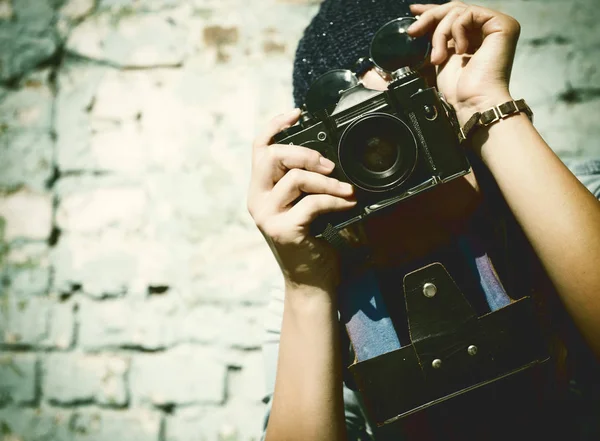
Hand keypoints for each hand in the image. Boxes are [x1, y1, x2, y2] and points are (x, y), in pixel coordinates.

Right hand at [247, 109, 356, 293]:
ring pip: (295, 178)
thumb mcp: (305, 205)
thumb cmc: (311, 241)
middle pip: (271, 156)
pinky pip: (312, 203)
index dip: (274, 125)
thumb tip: (329, 155)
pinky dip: (335, 201)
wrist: (312, 281)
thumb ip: (306, 181)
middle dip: (306, 154)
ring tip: (347, 190)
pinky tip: (348, 205)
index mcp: (260, 190)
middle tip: (330, 166)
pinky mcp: (284, 229)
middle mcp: (257, 200)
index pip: (258, 148)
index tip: (296, 113)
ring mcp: (267, 216)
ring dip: (328, 181)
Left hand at [408, 2, 520, 123]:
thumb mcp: (442, 55)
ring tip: (437, 58)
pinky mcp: (503, 25)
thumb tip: (421, 20)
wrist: (473, 102)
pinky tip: (459, 52)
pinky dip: (456, 31)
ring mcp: (498, 25)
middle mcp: (490, 27)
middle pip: (455, 9)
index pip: (455, 14)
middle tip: (413, 32)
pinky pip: (468, 14)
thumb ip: (439, 37)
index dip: (433, 11)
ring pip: (458, 11)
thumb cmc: (459, 89)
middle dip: (430, 18)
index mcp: (478, 34)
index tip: (413, 12)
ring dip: (440, 34)